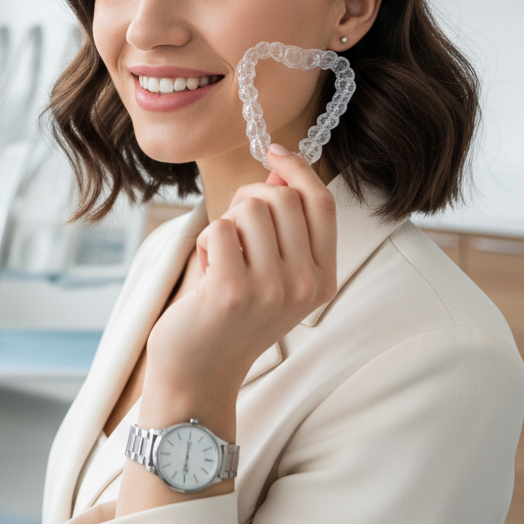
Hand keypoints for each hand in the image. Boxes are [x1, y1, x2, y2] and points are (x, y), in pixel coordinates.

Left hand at [143, 145, 337, 425]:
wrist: (200, 371)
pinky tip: (207, 272)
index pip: (323, 203)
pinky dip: (205, 242)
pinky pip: (219, 228)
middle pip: (284, 197)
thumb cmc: (231, 313)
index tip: (274, 152)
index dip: (299, 169)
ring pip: (249, 207)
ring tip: (221, 258)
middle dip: (249, 196)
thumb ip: (284, 222)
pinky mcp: (233, 291)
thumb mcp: (271, 270)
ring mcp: (272, 290)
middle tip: (233, 226)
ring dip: (225, 223)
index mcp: (323, 279)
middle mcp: (306, 286)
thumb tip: (282, 165)